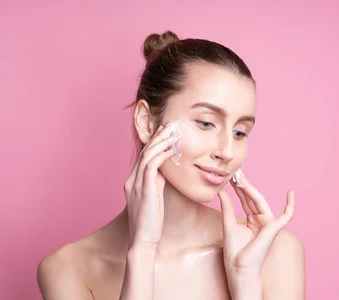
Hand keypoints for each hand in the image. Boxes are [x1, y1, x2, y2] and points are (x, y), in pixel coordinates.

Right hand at [123, 122, 180, 247]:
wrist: (143, 240)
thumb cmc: (151, 222)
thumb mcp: (154, 198)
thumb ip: (156, 184)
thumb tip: (163, 173)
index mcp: (133, 182)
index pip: (143, 156)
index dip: (154, 142)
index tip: (165, 131)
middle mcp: (131, 180)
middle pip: (144, 151)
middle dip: (157, 137)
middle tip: (169, 125)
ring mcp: (136, 184)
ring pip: (147, 155)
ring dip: (160, 142)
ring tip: (172, 132)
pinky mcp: (144, 190)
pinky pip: (151, 166)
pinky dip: (161, 155)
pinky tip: (171, 149)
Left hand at [218, 170, 294, 279]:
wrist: (240, 268)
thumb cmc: (234, 253)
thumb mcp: (228, 225)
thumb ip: (228, 208)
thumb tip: (222, 191)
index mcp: (252, 221)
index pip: (245, 200)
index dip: (238, 188)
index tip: (231, 176)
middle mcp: (261, 220)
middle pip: (252, 198)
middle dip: (244, 184)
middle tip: (235, 171)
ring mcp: (268, 223)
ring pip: (260, 201)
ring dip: (251, 188)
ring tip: (240, 177)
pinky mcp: (274, 228)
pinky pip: (287, 216)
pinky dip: (290, 205)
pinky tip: (291, 193)